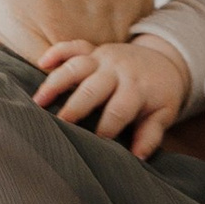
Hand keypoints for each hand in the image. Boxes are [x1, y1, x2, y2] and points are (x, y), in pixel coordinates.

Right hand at [34, 33, 190, 159]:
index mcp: (136, 89)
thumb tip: (137, 157)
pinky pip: (73, 46)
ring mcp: (104, 58)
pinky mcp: (94, 49)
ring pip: (77, 66)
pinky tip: (41, 64)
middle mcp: (118, 71)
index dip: (105, 129)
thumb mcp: (163, 115)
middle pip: (93, 88)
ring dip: (56, 82)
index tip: (93, 145)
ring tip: (38, 102)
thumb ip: (150, 135)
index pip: (118, 110)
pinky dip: (57, 52)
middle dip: (75, 107)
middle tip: (58, 125)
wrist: (165, 61)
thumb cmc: (160, 95)